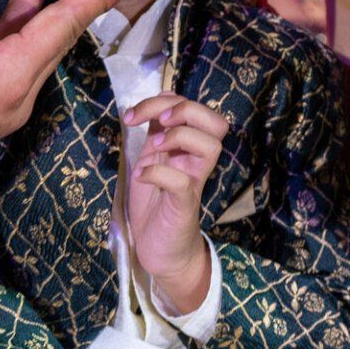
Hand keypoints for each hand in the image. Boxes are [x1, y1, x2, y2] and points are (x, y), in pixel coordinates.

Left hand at [121, 93, 226, 312]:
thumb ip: (155, 134)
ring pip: (210, 145)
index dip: (163, 101)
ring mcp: (194, 182)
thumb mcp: (151, 159)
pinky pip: (180, 181)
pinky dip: (156, 172)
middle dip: (184, 110)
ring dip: (177, 137)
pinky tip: (140, 176)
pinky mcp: (185, 205)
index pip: (193, 108)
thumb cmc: (155, 202)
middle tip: (158, 122)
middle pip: (216, 121)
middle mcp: (196, 161)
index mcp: (188, 146)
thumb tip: (148, 107)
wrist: (158, 247)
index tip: (133, 115)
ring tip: (153, 148)